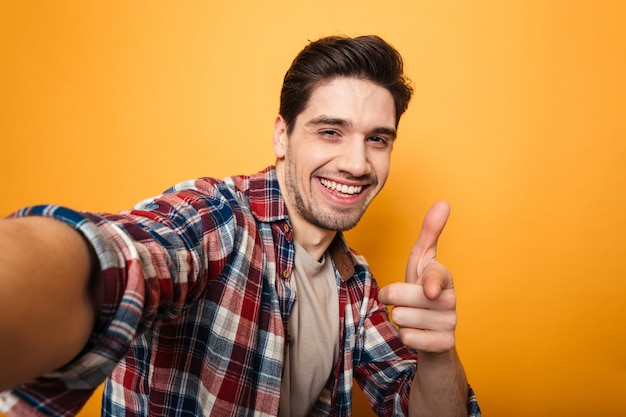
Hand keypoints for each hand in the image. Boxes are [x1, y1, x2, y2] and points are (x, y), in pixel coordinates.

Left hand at [378, 201, 456, 353]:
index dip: (431, 283)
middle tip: (402, 300)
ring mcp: (450, 324)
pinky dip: (406, 337)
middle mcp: (451, 300)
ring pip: (402, 317)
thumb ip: (430, 233)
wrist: (433, 332)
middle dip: (393, 298)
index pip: (437, 277)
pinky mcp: (444, 345)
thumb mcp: (422, 262)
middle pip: (403, 297)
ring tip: (411, 316)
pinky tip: (417, 334)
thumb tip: (443, 202)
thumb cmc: (422, 292)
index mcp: (445, 277)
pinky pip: (408, 338)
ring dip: (399, 318)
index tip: (429, 290)